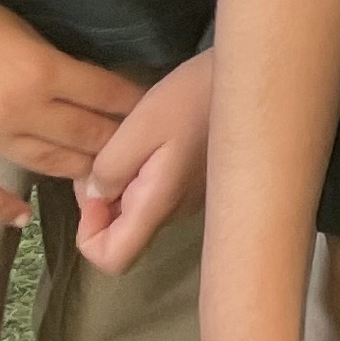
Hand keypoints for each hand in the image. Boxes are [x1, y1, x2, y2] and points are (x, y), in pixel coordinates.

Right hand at [0, 0, 143, 225]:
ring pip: (45, 164)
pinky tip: (23, 218)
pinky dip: (3, 209)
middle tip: (137, 156)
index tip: (153, 114)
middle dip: (115, 145)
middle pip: (84, 136)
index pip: (107, 95)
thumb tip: (80, 86)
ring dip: (75, 172)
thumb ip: (50, 63)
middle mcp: (20, 111)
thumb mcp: (20, 29)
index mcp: (43, 70)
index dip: (133, 107)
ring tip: (100, 182)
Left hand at [77, 49, 211, 269]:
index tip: (94, 192)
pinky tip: (150, 135)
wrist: (250, 80)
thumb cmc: (194, 99)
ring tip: (129, 138)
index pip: (114, 260)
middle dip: (102, 200)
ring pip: (139, 209)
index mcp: (159, 205)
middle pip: (124, 233)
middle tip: (107, 150)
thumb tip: (97, 194)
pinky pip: (157, 191)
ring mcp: (190, 199)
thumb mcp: (140, 125)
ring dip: (121, 182)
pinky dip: (140, 172)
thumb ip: (109, 168)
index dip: (89, 236)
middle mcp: (175, 212)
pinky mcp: (198, 181)